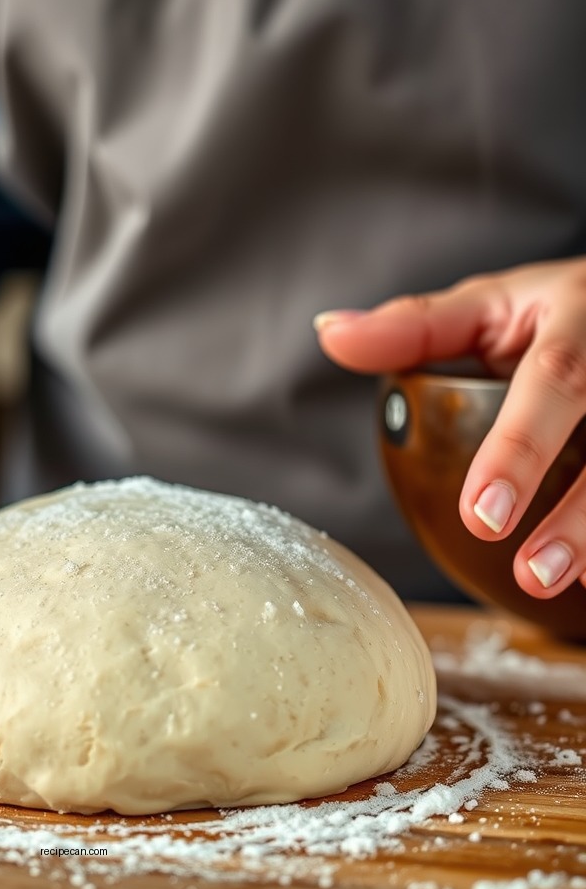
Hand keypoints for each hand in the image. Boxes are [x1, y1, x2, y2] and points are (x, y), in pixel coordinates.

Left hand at [314, 257, 585, 599]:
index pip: (555, 382)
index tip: (481, 514)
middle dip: (579, 514)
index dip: (521, 449)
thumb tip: (328, 332)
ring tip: (555, 582)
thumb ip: (413, 326)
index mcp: (579, 318)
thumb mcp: (486, 305)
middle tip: (530, 570)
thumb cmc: (551, 310)